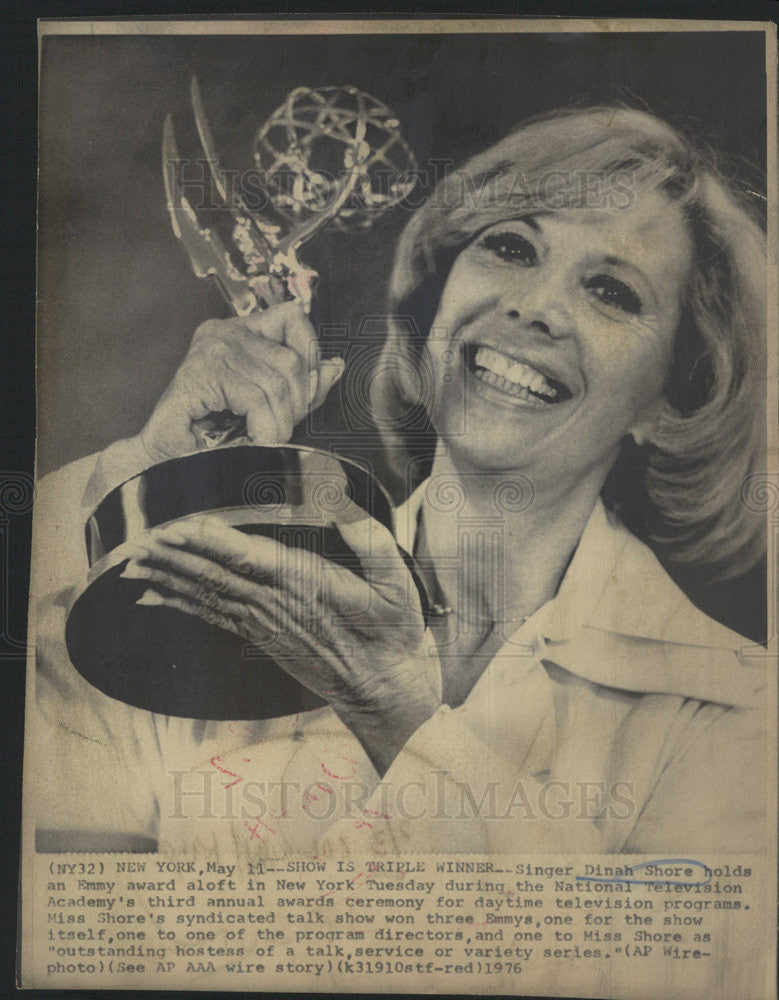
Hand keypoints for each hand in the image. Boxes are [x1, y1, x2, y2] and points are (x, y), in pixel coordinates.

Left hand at [120, 515, 441, 772]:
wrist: (383, 689)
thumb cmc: (392, 633)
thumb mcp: (399, 586)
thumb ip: (374, 545)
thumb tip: (343, 508)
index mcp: (309, 587)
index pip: (254, 560)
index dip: (216, 543)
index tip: (183, 526)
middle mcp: (278, 606)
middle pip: (217, 576)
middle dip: (176, 556)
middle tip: (139, 538)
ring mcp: (265, 624)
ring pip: (209, 595)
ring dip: (169, 577)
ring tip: (134, 561)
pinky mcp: (260, 636)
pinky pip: (212, 616)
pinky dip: (180, 604)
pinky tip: (154, 595)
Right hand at [138, 301, 344, 461]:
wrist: (171, 459)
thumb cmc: (217, 435)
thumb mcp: (273, 405)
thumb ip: (302, 385)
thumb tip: (336, 366)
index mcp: (241, 331)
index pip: (292, 317)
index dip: (308, 353)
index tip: (304, 393)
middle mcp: (224, 331)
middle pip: (291, 359)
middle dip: (297, 403)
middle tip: (283, 428)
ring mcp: (209, 349)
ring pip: (276, 383)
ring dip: (280, 422)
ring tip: (267, 439)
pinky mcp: (199, 373)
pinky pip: (254, 397)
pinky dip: (264, 426)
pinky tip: (255, 438)